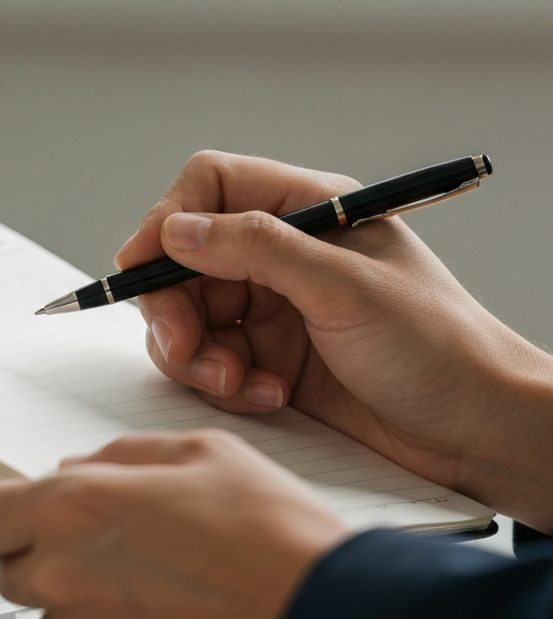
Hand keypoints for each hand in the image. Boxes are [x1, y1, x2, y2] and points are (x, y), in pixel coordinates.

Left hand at [0, 431, 347, 618]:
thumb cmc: (274, 536)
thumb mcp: (198, 451)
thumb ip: (117, 456)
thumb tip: (78, 470)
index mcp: (75, 508)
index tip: (0, 514)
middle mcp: (65, 579)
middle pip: (9, 568)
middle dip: (47, 552)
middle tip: (114, 542)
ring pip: (52, 617)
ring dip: (86, 600)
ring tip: (160, 585)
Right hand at [115, 151, 552, 530]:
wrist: (478, 431)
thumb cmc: (438, 348)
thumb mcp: (344, 288)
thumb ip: (257, 248)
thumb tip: (176, 229)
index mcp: (308, 211)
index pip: (211, 188)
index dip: (167, 221)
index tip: (140, 266)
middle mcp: (283, 254)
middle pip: (185, 259)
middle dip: (174, 307)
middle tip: (184, 350)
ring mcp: (272, 308)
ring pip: (188, 315)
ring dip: (196, 354)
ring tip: (236, 382)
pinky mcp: (268, 357)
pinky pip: (210, 361)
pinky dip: (222, 383)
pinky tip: (266, 397)